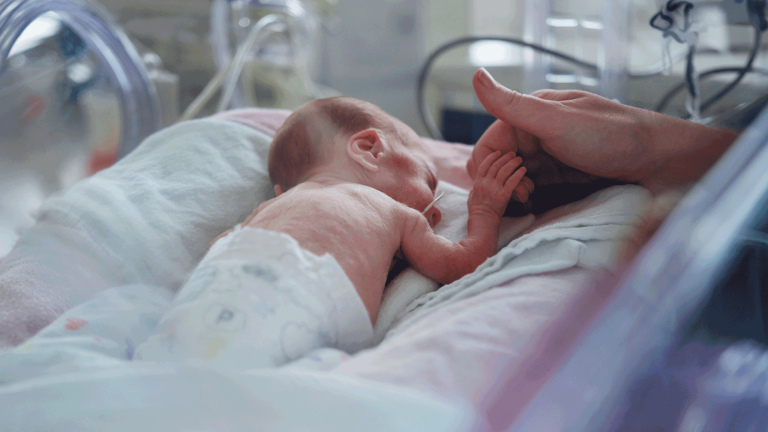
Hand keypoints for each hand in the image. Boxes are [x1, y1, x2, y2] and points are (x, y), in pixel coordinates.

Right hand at [468, 151, 525, 217]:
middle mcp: (486, 183)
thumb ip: (474, 189)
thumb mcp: (471, 197)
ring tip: (519, 159)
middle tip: (512, 154)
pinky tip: (523, 169)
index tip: (498, 153)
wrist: (482, 221)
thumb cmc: (476, 212)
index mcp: (478, 183)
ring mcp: (495, 188)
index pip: (485, 165)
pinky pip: (513, 181)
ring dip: (513, 163)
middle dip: (505, 157)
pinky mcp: (504, 195)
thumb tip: (475, 187)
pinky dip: (519, 173)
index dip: (492, 157)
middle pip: (496, 165)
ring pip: (505, 171)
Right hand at [469, 68, 737, 195]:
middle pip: (498, 164)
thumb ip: (514, 106)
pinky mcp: (562, 176)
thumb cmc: (613, 137)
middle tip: (524, 196)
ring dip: (514, 193)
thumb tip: (476, 76)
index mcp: (531, 114)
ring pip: (513, 178)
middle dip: (501, 182)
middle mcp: (537, 133)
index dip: (490, 168)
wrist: (663, 162)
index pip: (489, 145)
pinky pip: (533, 188)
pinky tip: (537, 205)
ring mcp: (550, 155)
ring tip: (532, 201)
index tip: (509, 186)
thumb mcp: (557, 121)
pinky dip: (528, 198)